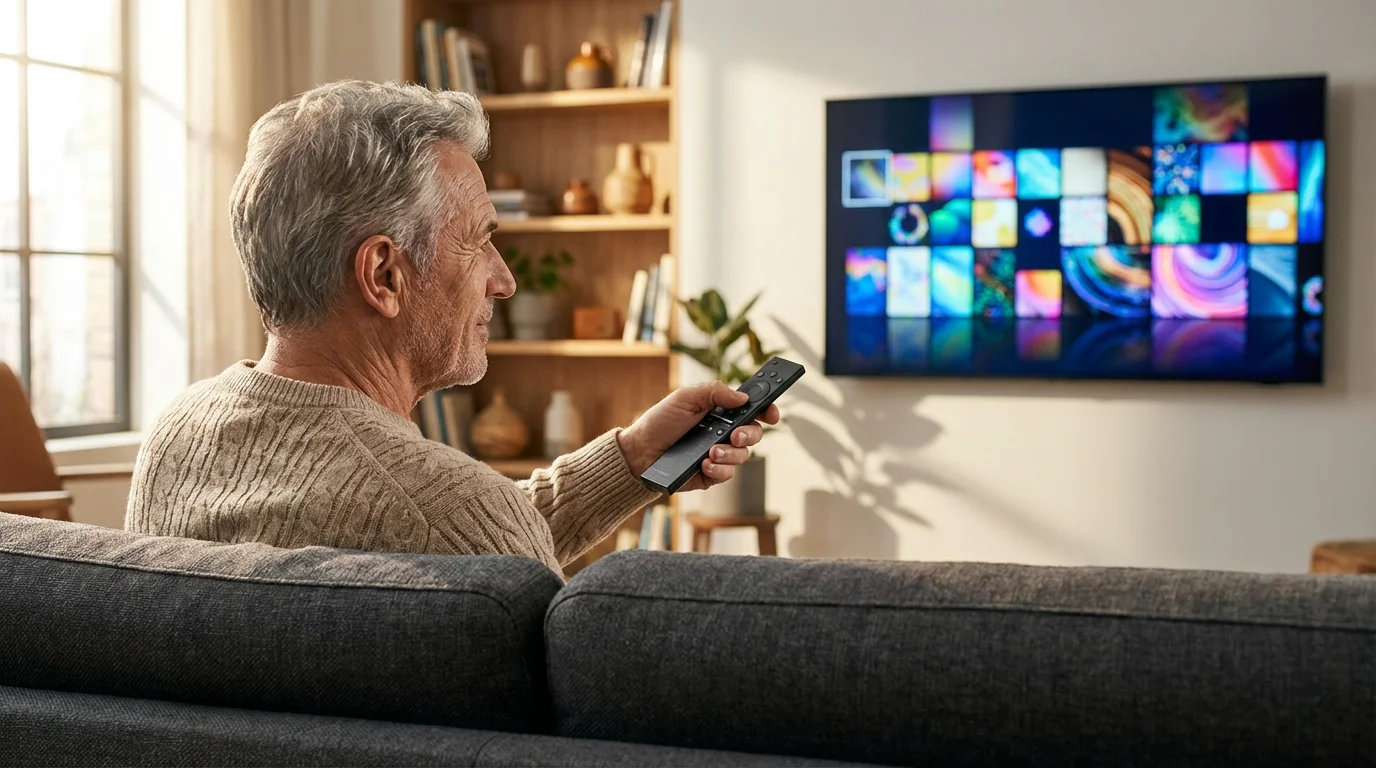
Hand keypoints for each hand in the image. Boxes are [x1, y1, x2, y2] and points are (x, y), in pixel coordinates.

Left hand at [618, 381, 780, 492]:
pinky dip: (718, 469)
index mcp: (721, 412)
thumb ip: (714, 392)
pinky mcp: (711, 474)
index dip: (767, 410)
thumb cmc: (661, 421)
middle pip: (754, 434)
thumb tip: (742, 397)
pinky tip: (703, 464)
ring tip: (710, 452)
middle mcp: (724, 433)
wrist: (640, 451)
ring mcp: (719, 454)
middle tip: (734, 435)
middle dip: (749, 435)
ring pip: (743, 456)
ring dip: (729, 454)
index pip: (752, 410)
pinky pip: (727, 474)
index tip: (771, 413)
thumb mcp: (685, 397)